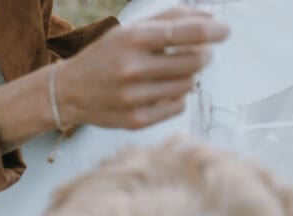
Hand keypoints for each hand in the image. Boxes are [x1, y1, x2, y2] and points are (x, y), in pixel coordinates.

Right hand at [57, 7, 229, 129]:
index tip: (224, 32)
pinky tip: (163, 91)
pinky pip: (177, 106)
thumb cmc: (105, 57)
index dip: (214, 31)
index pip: (188, 32)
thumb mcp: (130, 30)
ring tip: (175, 73)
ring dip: (189, 77)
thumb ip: (169, 19)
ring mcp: (133, 98)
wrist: (68, 92)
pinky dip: (177, 97)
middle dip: (203, 55)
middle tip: (198, 54)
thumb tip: (210, 17)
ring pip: (188, 85)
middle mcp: (132, 69)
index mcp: (133, 40)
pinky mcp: (135, 120)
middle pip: (194, 61)